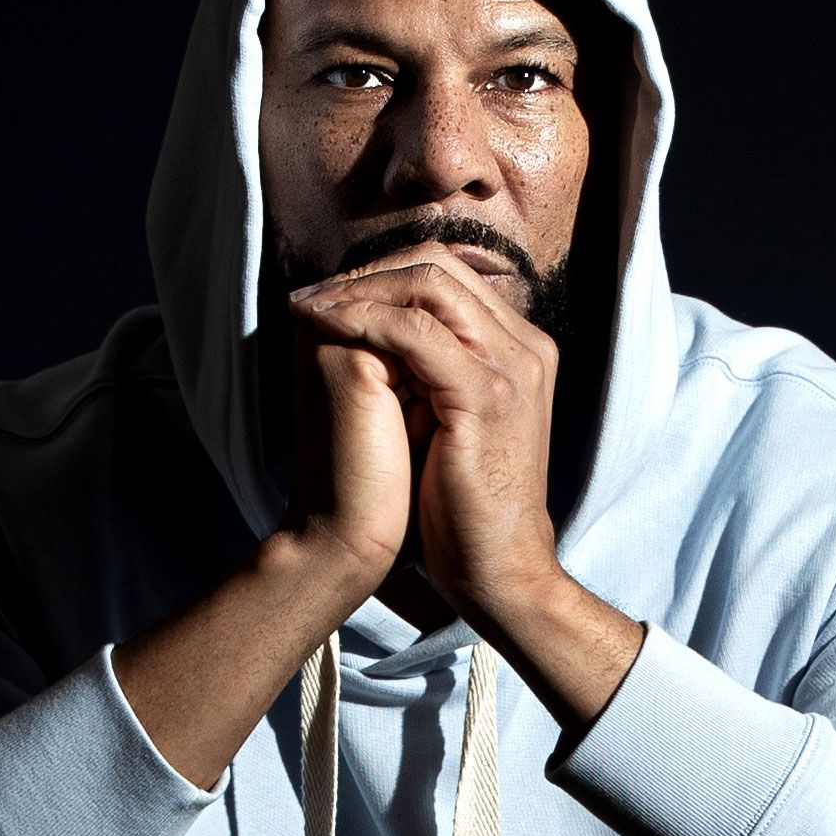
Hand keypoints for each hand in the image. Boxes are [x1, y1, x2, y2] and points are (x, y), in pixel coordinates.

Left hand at [285, 245, 564, 616]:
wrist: (496, 568)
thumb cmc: (464, 505)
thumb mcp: (451, 421)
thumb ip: (431, 372)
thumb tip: (373, 336)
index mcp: (520, 349)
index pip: (450, 274)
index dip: (384, 273)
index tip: (330, 295)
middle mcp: (525, 348)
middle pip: (440, 266)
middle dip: (368, 272)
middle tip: (313, 294)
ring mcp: (510, 368)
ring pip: (429, 285)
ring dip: (359, 290)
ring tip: (310, 307)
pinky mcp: (486, 395)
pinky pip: (416, 331)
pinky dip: (364, 319)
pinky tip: (327, 328)